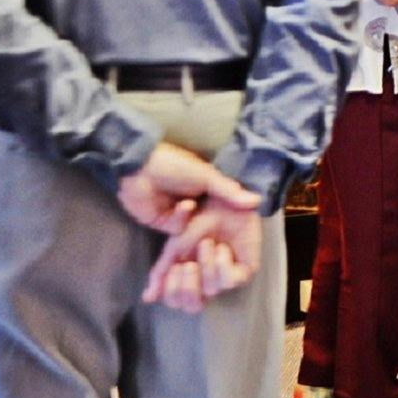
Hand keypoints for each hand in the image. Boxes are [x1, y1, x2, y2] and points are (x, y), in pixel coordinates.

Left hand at [116, 143, 259, 233]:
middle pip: (210, 223)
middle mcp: (194, 205)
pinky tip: (183, 206)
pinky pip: (179, 229)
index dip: (232, 218)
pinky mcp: (164, 224)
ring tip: (194, 205)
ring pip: (195, 229)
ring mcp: (178, 216)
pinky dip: (182, 217)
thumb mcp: (207, 176)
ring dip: (194, 217)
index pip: (223, 208)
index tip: (243, 224)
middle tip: (227, 231)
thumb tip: (257, 202)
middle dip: (215, 225)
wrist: (140, 168)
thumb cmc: (175, 165)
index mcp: (205, 191)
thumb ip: (230, 192)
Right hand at [144, 197, 263, 310]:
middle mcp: (207, 283)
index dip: (172, 290)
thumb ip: (160, 273)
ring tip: (207, 244)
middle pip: (193, 306)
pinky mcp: (245, 271)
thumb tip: (147, 299)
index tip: (174, 267)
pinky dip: (221, 264)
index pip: (177, 303)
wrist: (220, 204)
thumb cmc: (198, 224)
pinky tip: (222, 249)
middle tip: (189, 264)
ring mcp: (226, 278)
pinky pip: (230, 282)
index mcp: (188, 279)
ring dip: (205, 265)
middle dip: (188, 286)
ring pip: (211, 291)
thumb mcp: (173, 247)